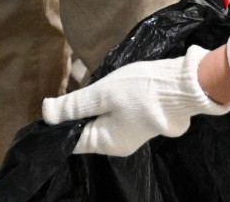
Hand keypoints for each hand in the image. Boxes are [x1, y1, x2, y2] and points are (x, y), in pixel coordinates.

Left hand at [41, 46, 229, 156]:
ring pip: (99, 120)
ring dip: (92, 104)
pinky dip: (106, 103)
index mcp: (105, 143)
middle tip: (75, 88)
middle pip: (84, 130)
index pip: (71, 139)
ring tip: (91, 84)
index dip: (58, 123)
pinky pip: (112, 116)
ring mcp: (129, 135)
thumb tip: (44, 114)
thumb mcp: (102, 93)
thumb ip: (73, 105)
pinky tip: (109, 88)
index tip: (52, 104)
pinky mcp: (138, 122)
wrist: (185, 86)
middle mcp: (116, 145)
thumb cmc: (141, 90)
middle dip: (76, 111)